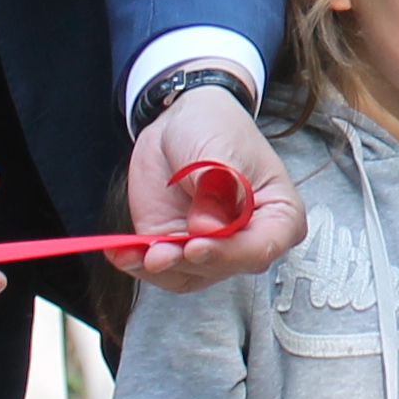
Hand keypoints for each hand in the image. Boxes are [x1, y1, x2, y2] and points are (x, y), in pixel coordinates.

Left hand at [127, 86, 302, 293]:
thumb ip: (218, 190)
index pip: (261, 247)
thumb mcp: (219, 151)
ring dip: (159, 267)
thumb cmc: (215, 130)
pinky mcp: (178, 249)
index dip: (229, 253)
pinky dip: (137, 263)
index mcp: (278, 216)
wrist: (182, 123)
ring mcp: (211, 248)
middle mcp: (247, 240)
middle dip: (187, 261)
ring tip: (134, 252)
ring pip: (189, 275)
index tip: (196, 246)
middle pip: (222, 266)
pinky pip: (160, 269)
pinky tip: (120, 252)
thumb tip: (207, 230)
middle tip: (159, 251)